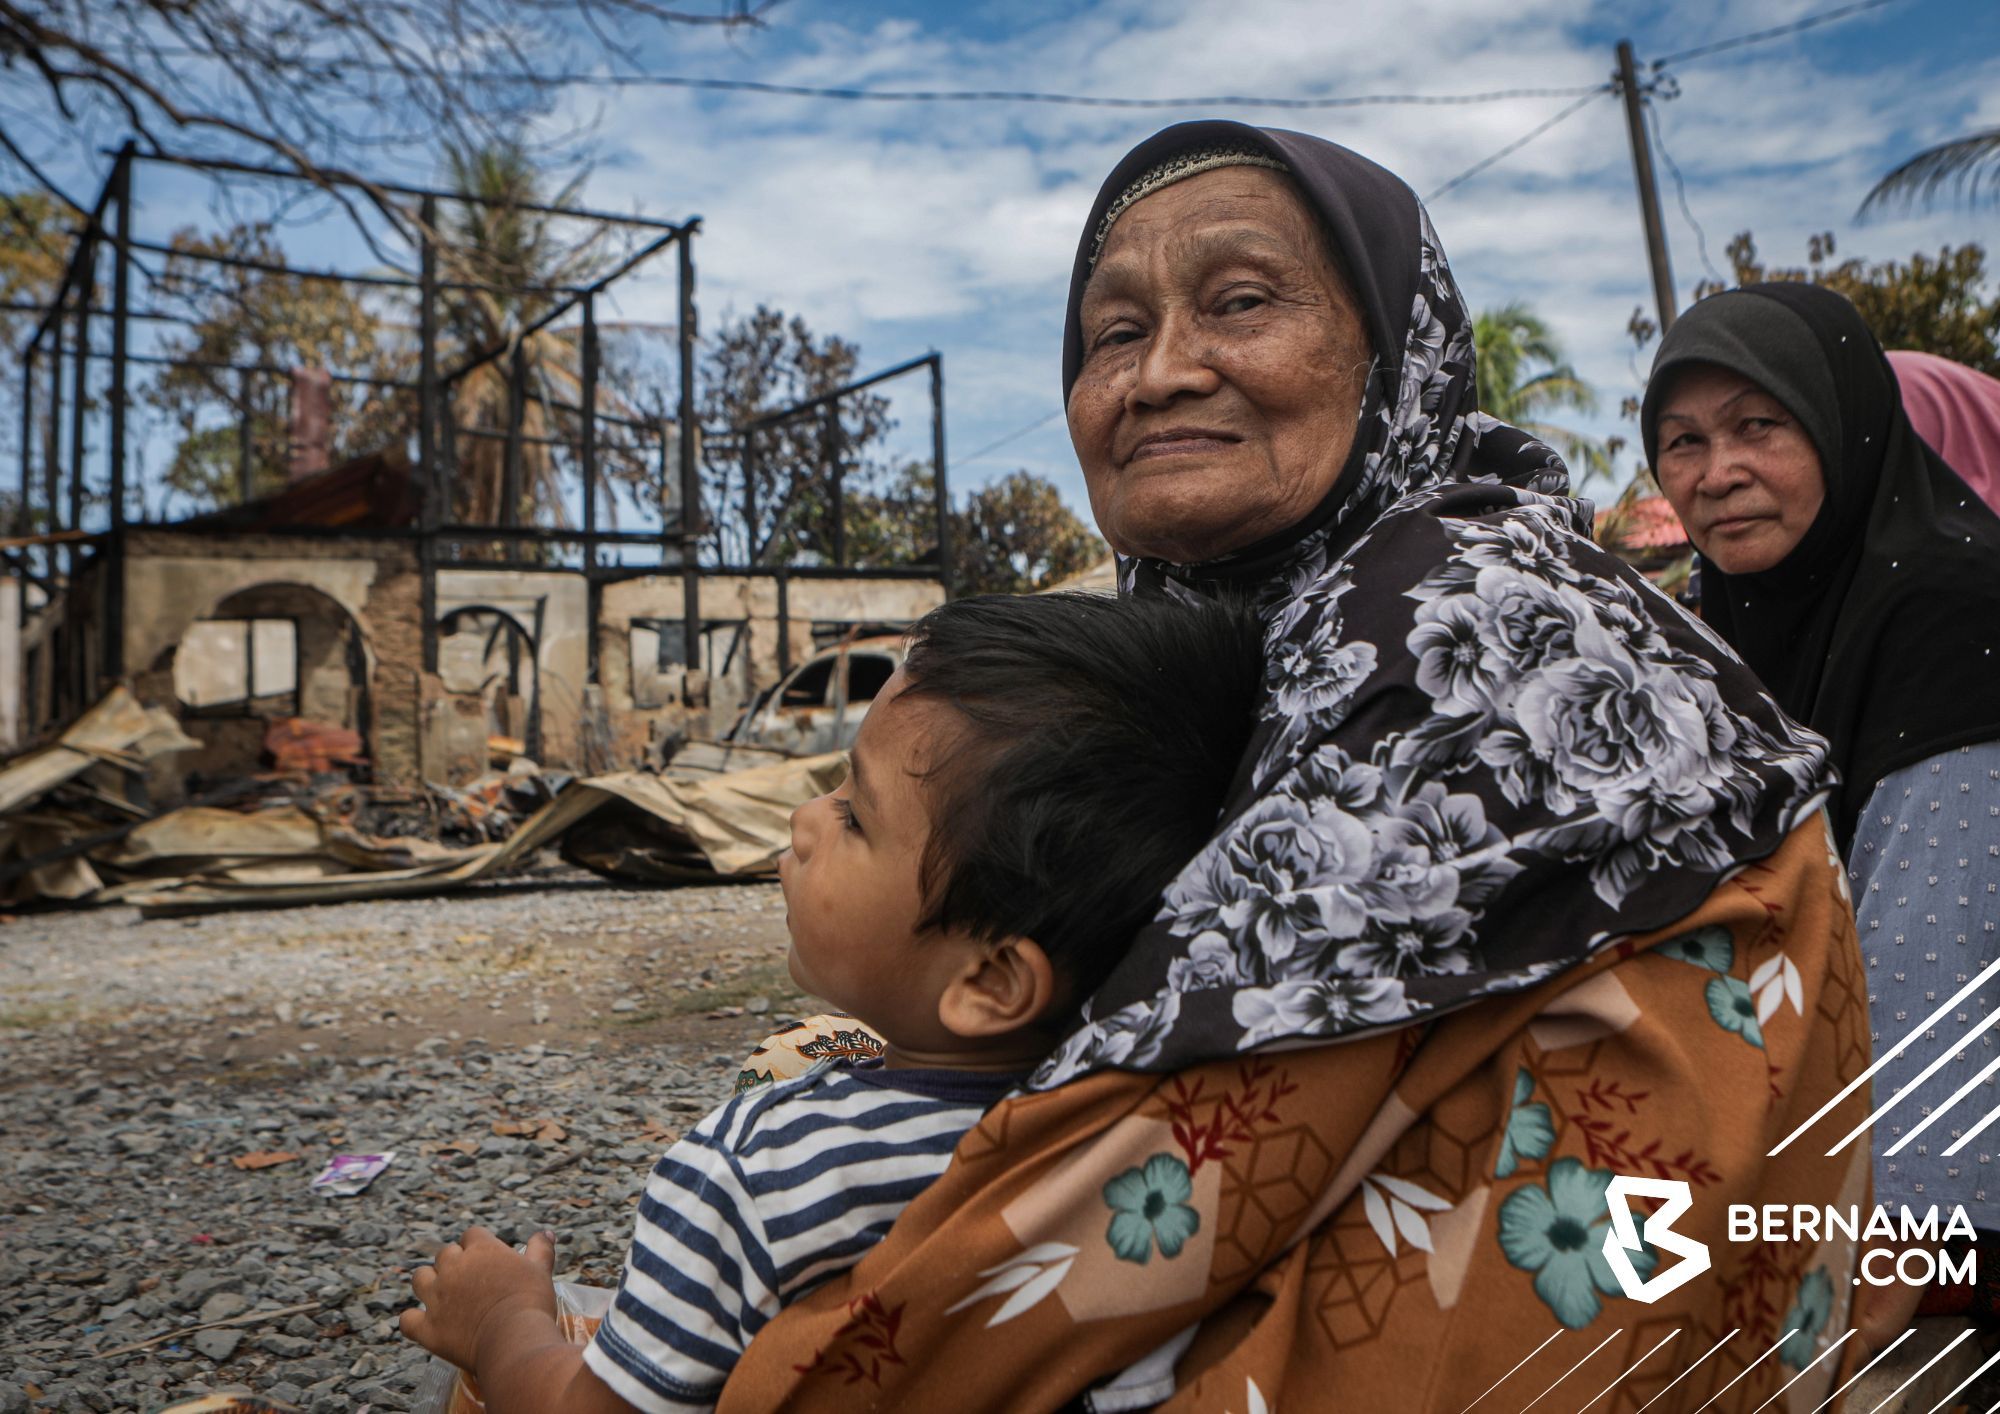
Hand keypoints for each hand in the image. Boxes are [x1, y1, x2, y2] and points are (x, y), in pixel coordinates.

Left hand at [401, 1227, 558, 1371]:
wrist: (514, 1339)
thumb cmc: (531, 1301)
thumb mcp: (540, 1270)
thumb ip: (540, 1249)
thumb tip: (546, 1233)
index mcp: (480, 1249)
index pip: (471, 1234)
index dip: (478, 1245)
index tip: (487, 1260)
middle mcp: (453, 1267)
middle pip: (445, 1254)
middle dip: (454, 1263)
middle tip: (469, 1281)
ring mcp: (437, 1297)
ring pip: (420, 1278)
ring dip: (428, 1283)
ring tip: (441, 1295)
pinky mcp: (427, 1327)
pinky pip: (408, 1319)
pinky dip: (413, 1320)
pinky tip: (423, 1323)